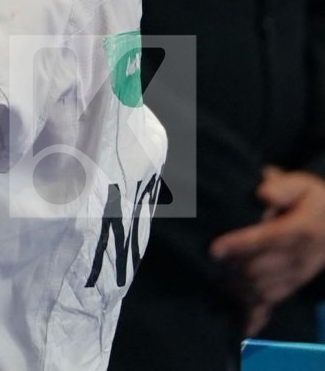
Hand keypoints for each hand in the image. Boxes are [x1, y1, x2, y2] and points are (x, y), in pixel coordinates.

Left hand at [211, 167, 324, 332]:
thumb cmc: (310, 200)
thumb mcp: (301, 185)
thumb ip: (282, 187)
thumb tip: (263, 191)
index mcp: (300, 230)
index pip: (267, 240)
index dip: (239, 246)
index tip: (214, 250)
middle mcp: (299, 258)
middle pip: (261, 270)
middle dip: (231, 271)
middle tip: (203, 268)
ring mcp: (296, 276)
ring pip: (265, 290)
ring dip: (237, 291)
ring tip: (212, 286)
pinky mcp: (292, 286)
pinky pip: (275, 303)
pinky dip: (256, 316)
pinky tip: (241, 329)